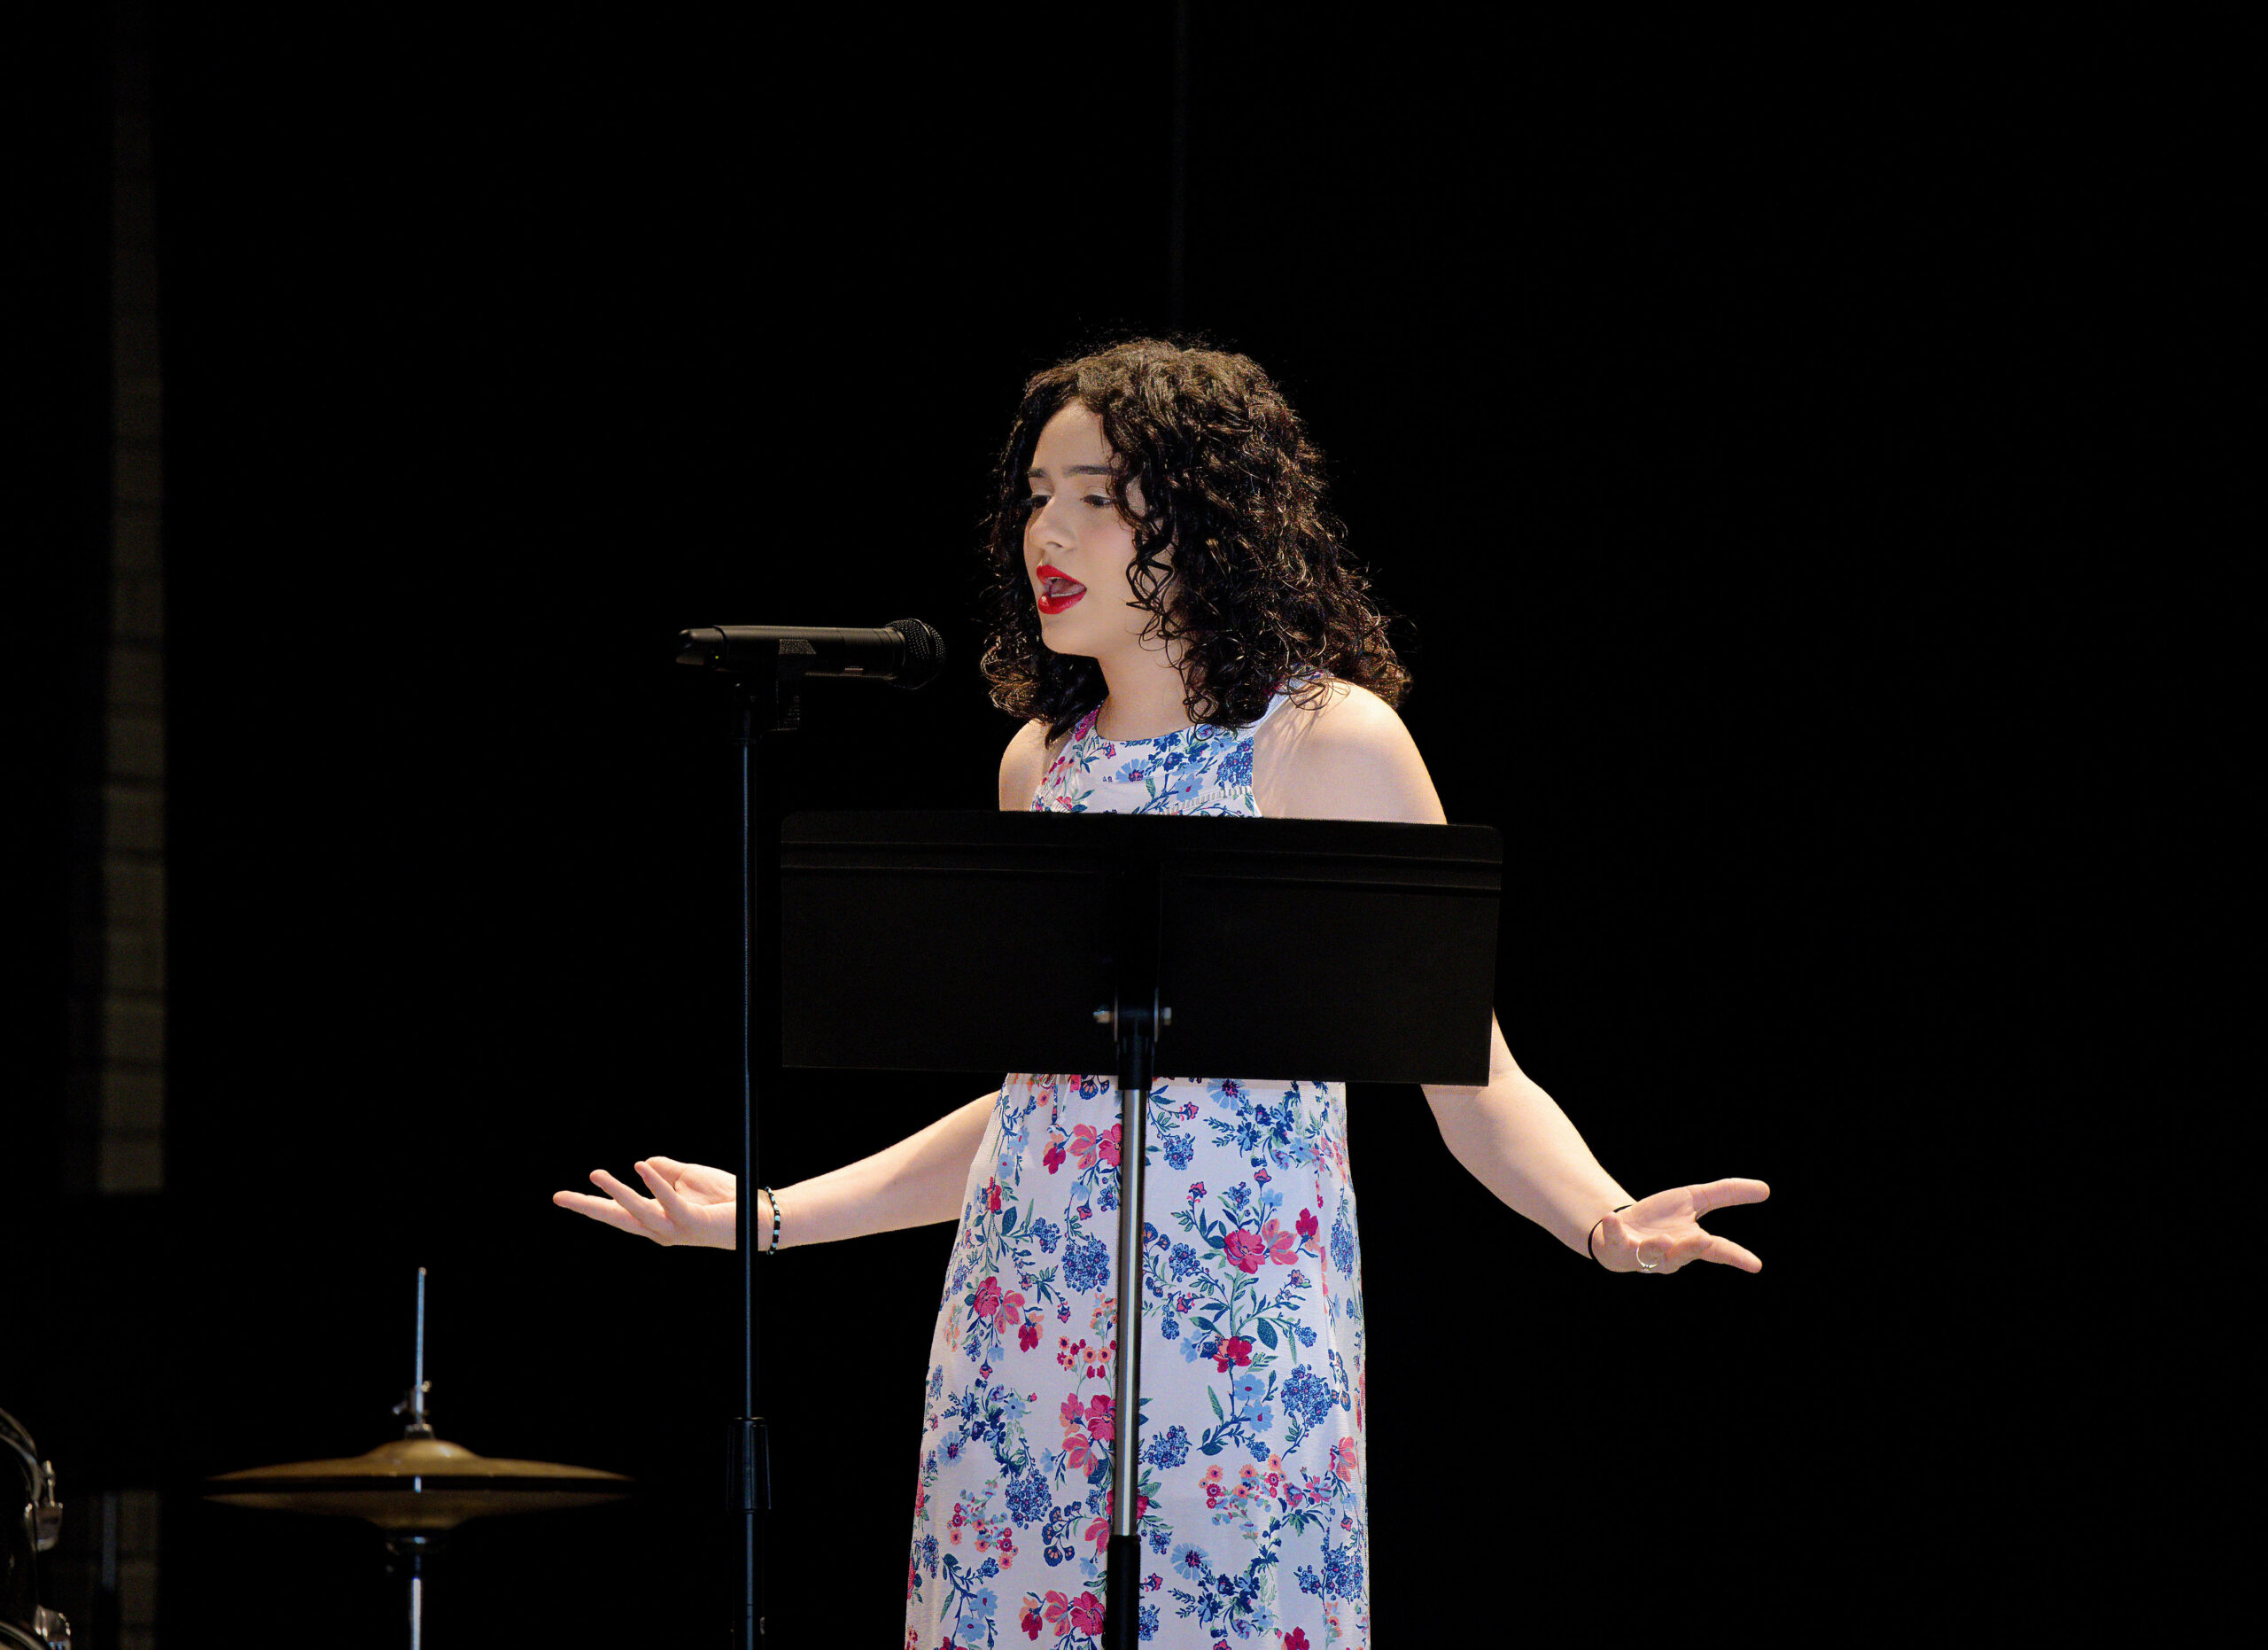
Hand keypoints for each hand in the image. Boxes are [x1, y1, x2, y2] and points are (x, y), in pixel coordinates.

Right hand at [552, 1156, 739, 1248]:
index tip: (561, 1197)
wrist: (755, 1214)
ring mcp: (674, 1228)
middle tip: (559, 1197)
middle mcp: (660, 1229)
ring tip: (596, 1174)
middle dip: (587, 1207)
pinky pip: (669, 1201)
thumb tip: (643, 1163)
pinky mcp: (692, 1221)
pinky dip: (655, 1184)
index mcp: (656, 1219)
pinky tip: (640, 1167)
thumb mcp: (688, 1178)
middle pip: (616, 1219)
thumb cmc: (724, 1198)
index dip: (592, 1203)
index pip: (617, 1212)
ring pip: (637, 1212)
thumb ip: (665, 1171)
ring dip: (617, 1192)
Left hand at [1592, 1178, 1768, 1274]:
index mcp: (1690, 1243)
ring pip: (1652, 1254)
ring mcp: (1643, 1252)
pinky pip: (1615, 1239)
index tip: (1756, 1265)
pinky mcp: (1618, 1245)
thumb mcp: (1694, 1200)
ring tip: (1665, 1239)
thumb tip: (1766, 1188)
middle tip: (1706, 1242)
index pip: (1717, 1250)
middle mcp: (1669, 1253)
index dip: (1736, 1256)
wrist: (1623, 1229)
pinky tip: (1611, 1217)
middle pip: (1684, 1254)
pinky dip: (1613, 1229)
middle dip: (1693, 1249)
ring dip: (1658, 1247)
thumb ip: (1726, 1194)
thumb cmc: (1663, 1219)